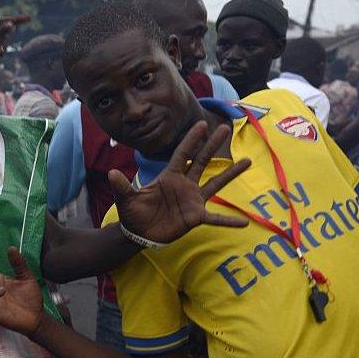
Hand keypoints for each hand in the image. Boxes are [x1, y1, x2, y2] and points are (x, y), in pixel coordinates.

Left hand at [111, 121, 251, 242]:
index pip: (182, 153)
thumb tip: (110, 173)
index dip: (191, 139)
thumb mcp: (126, 199)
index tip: (202, 124)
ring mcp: (192, 200)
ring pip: (215, 183)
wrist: (138, 233)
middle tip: (227, 127)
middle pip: (202, 160)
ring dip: (231, 172)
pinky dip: (229, 220)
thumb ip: (122, 186)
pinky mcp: (195, 216)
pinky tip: (244, 221)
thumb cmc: (133, 213)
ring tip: (248, 161)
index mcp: (169, 176)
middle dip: (212, 145)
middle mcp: (184, 184)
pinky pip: (216, 218)